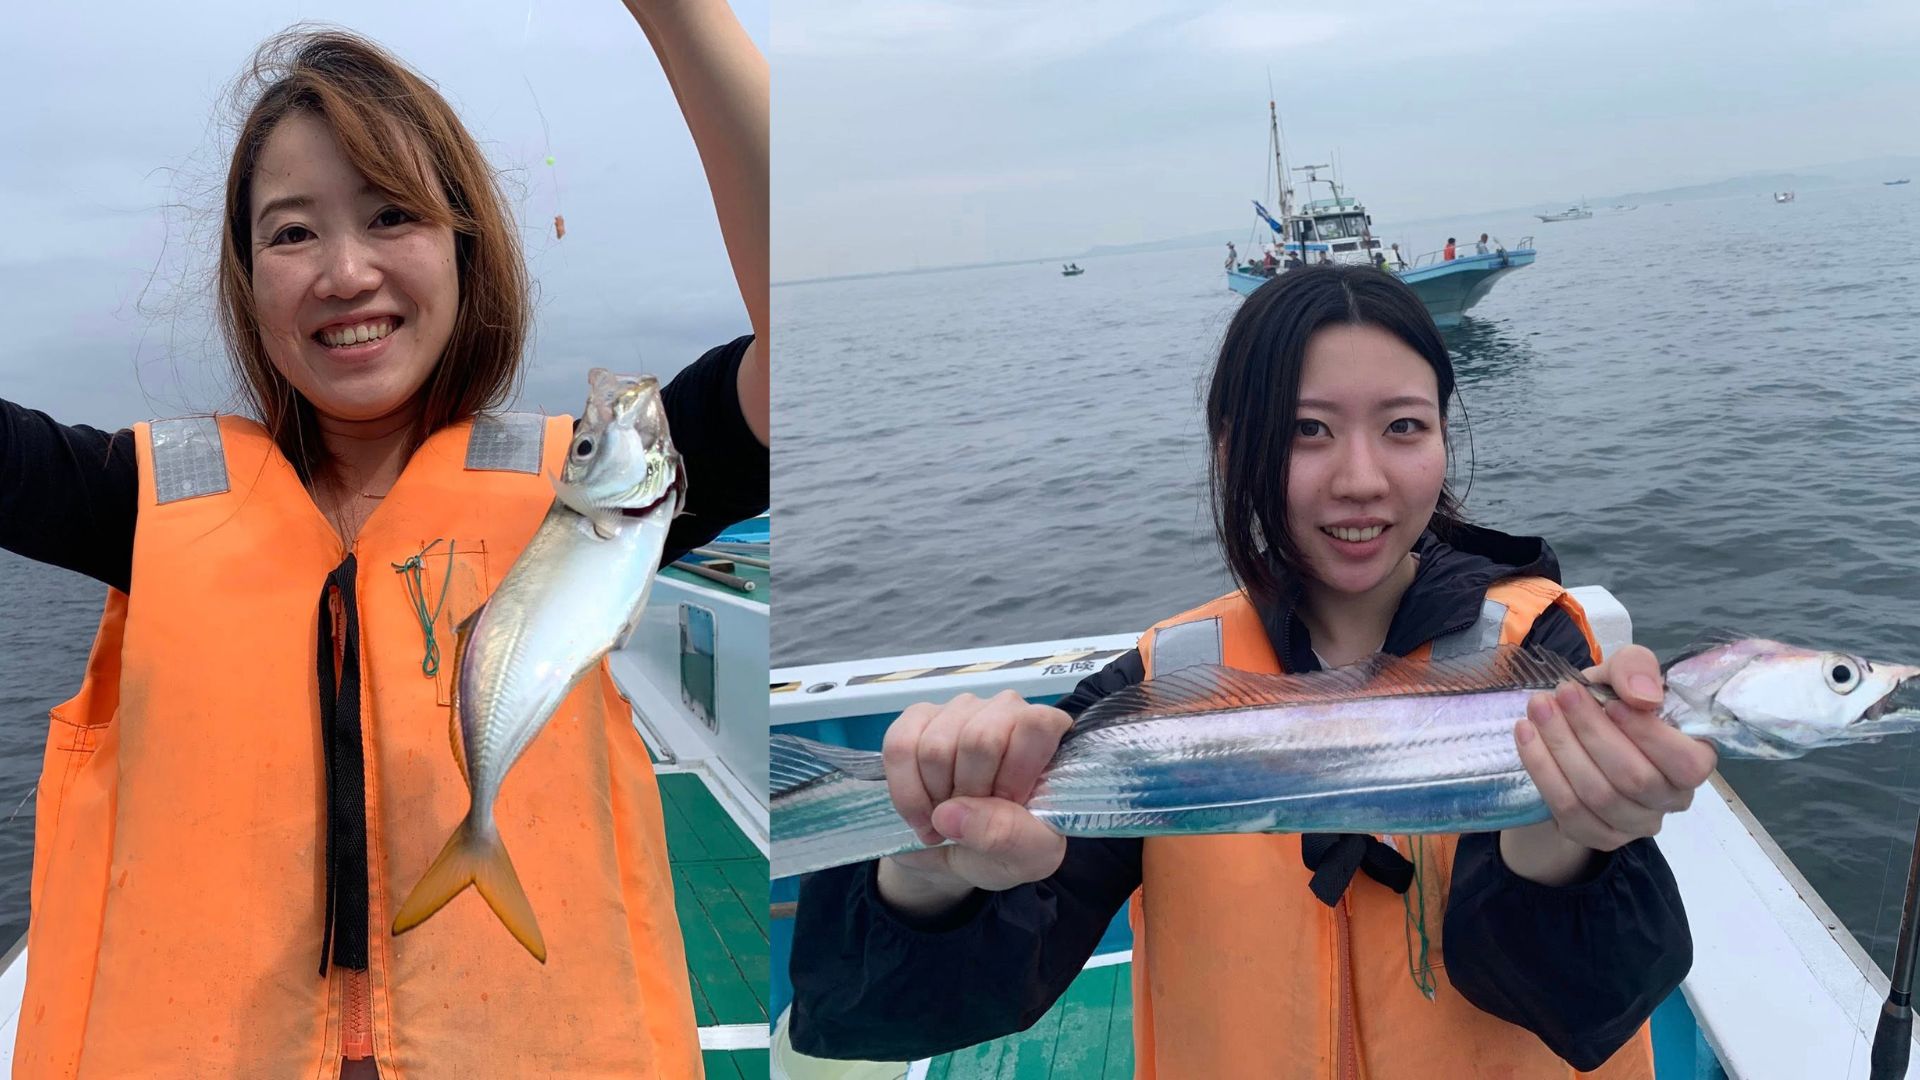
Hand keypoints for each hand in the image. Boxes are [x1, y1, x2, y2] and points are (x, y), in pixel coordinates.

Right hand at [876, 691, 1072, 908]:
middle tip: (974, 818)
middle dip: (969, 794)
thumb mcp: (1028, 856)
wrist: (958, 853)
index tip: (1007, 805)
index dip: (1014, 773)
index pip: (1035, 725)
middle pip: (979, 739)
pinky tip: (921, 813)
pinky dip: (905, 792)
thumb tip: (952, 814)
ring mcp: (958, 709)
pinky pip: (899, 747)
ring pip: (935, 747)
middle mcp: (1006, 709)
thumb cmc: (1006, 848)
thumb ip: (1008, 835)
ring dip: (935, 798)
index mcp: (1048, 734)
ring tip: (947, 819)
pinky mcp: (917, 718)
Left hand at [1506, 644, 1717, 883]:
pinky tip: (1526, 735)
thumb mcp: (1623, 673)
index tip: (1610, 703)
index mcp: (1694, 761)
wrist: (1577, 732)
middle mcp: (1672, 799)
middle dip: (1591, 732)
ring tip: (1538, 709)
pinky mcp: (1600, 836)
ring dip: (1561, 747)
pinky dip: (1542, 769)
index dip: (1648, 735)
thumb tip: (1643, 697)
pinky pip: (1568, 811)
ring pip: (1597, 795)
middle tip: (1561, 694)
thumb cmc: (1613, 701)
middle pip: (1633, 778)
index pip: (1687, 763)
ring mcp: (1637, 823)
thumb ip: (1637, 670)